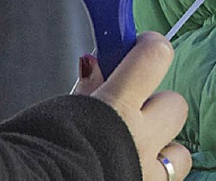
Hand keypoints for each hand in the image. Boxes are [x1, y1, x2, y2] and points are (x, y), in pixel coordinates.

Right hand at [74, 32, 191, 180]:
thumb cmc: (36, 148)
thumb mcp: (61, 110)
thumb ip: (88, 86)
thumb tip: (97, 62)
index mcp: (117, 107)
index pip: (156, 56)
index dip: (150, 47)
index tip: (139, 47)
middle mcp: (140, 140)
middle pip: (175, 104)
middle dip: (156, 106)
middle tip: (130, 112)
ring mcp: (146, 174)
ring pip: (180, 154)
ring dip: (162, 148)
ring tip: (134, 149)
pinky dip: (154, 175)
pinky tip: (132, 171)